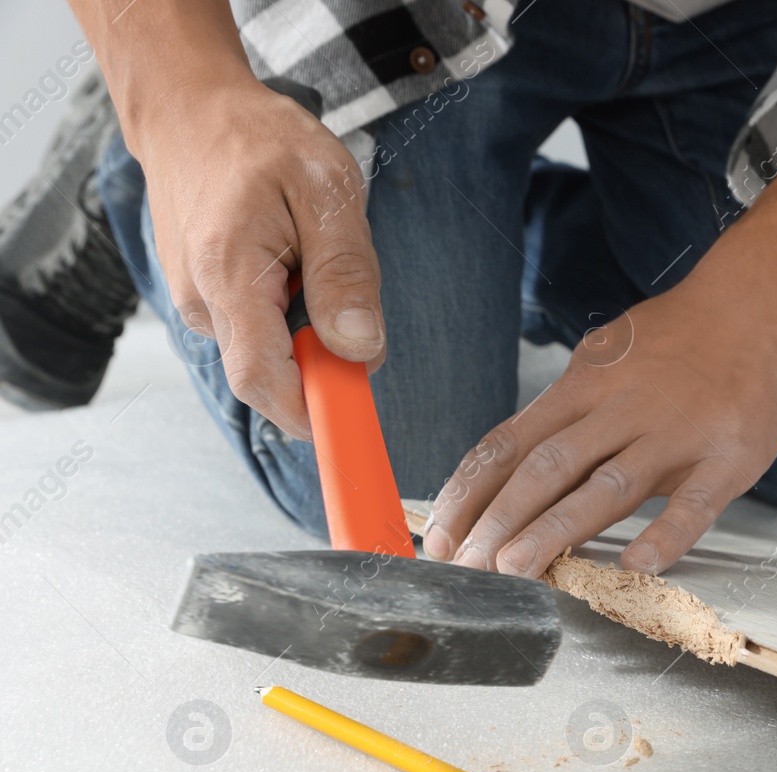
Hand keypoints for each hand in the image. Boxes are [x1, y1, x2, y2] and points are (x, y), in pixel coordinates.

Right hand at [134, 76, 384, 439]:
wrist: (190, 112)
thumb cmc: (262, 141)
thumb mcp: (327, 190)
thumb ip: (346, 273)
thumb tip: (360, 350)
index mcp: (228, 276)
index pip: (263, 380)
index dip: (311, 416)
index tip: (355, 429)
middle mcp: (201, 303)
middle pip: (272, 376)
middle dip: (325, 364)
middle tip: (355, 312)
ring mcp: (197, 305)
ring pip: (271, 352)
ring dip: (309, 329)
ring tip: (314, 256)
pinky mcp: (204, 302)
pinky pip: (260, 330)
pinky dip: (290, 313)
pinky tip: (293, 261)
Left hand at [423, 283, 776, 576]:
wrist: (752, 308)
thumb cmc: (673, 343)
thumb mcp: (602, 360)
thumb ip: (563, 414)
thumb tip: (506, 466)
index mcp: (582, 387)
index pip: (510, 444)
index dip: (469, 493)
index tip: (439, 535)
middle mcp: (620, 409)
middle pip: (547, 468)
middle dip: (499, 519)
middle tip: (467, 565)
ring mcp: (673, 435)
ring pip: (606, 487)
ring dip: (556, 530)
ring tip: (518, 570)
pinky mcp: (725, 458)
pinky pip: (692, 504)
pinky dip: (665, 536)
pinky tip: (636, 567)